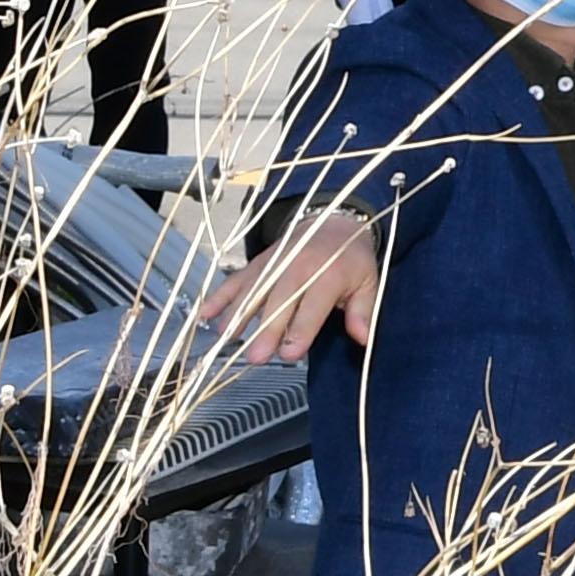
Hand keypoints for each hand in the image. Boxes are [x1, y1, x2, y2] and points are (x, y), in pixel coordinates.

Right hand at [200, 208, 380, 363]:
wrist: (333, 219)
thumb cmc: (351, 258)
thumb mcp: (368, 281)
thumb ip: (362, 310)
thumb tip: (364, 338)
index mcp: (329, 273)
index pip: (313, 305)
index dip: (301, 329)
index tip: (290, 354)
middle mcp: (298, 266)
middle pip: (279, 301)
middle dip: (267, 329)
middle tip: (256, 356)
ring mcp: (275, 263)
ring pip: (253, 290)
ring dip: (239, 315)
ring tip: (227, 339)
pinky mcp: (258, 262)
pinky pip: (236, 280)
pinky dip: (219, 297)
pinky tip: (206, 316)